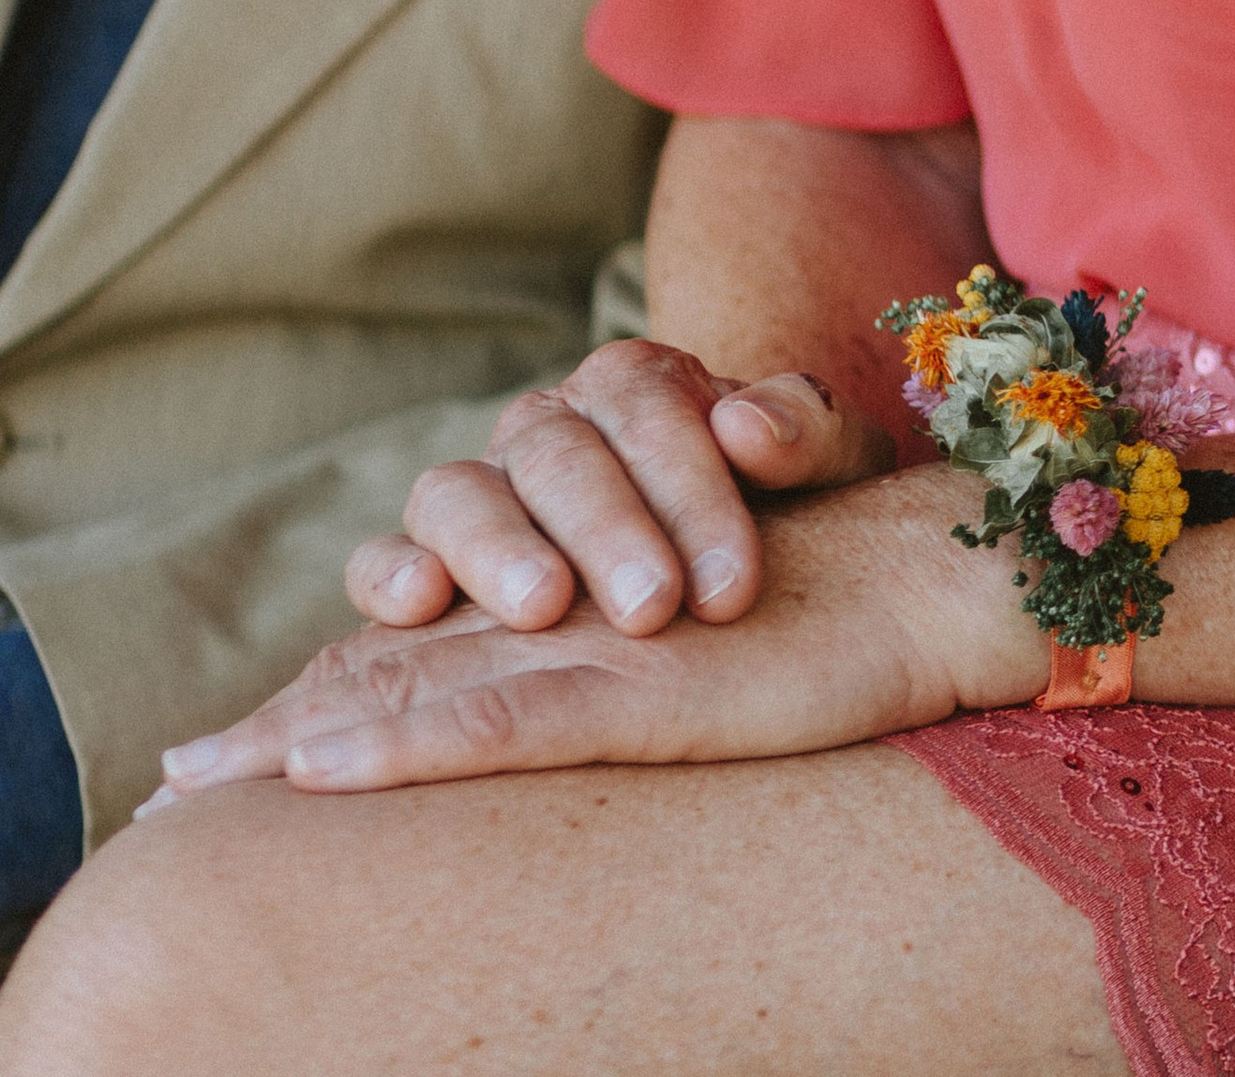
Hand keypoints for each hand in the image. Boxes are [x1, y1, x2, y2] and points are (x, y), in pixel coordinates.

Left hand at [165, 471, 1042, 800]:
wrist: (932, 581)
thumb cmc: (838, 621)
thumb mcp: (710, 660)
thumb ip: (619, 678)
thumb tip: (577, 694)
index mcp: (583, 620)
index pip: (428, 655)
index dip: (327, 702)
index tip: (229, 759)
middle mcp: (572, 619)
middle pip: (396, 665)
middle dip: (280, 729)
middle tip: (174, 780)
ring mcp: (596, 646)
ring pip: (423, 685)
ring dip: (306, 736)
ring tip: (206, 782)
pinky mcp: (637, 680)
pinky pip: (500, 713)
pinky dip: (401, 742)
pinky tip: (322, 767)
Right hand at [344, 340, 890, 640]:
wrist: (744, 576)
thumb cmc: (790, 519)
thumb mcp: (828, 472)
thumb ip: (806, 434)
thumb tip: (747, 426)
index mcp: (641, 385)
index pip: (651, 409)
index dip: (689, 493)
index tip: (730, 584)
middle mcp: (550, 426)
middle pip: (556, 452)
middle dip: (606, 530)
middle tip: (652, 611)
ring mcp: (481, 493)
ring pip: (457, 493)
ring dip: (495, 547)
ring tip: (543, 607)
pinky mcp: (426, 566)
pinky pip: (382, 557)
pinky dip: (389, 573)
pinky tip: (416, 605)